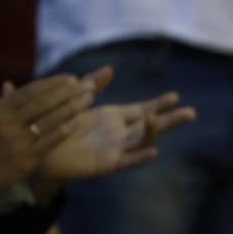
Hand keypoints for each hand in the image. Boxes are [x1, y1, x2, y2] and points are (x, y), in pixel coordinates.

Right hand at [0, 74, 95, 197]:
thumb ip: (4, 102)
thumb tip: (9, 83)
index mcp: (0, 109)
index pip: (30, 91)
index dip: (52, 83)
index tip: (72, 77)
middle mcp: (8, 121)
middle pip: (42, 101)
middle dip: (66, 91)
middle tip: (87, 84)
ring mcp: (17, 139)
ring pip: (48, 119)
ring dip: (71, 107)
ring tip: (89, 98)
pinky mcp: (27, 157)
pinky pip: (48, 141)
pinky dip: (63, 130)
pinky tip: (77, 122)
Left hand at [34, 92, 196, 186]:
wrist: (40, 152)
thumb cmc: (58, 128)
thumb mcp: (77, 102)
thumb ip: (92, 86)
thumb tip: (110, 69)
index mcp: (113, 118)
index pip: (142, 109)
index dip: (159, 103)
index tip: (175, 97)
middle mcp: (119, 134)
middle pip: (151, 125)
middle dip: (171, 119)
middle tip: (192, 113)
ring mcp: (115, 149)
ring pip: (142, 140)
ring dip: (153, 131)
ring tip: (158, 119)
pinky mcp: (106, 164)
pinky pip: (128, 161)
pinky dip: (141, 157)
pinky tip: (155, 151)